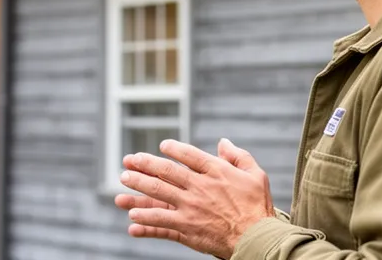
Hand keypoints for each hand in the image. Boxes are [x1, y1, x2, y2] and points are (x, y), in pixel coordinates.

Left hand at [114, 138, 275, 258]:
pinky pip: (160, 222)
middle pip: (166, 171)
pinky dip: (145, 220)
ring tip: (123, 181)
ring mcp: (190, 208)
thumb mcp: (255, 174)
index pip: (189, 155)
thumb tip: (223, 142)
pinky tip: (132, 217)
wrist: (256, 238)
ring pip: (157, 194)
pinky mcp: (186, 228)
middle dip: (144, 164)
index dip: (173, 148)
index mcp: (216, 171)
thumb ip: (238, 156)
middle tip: (129, 160)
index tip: (162, 146)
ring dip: (138, 187)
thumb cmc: (257, 206)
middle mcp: (199, 187)